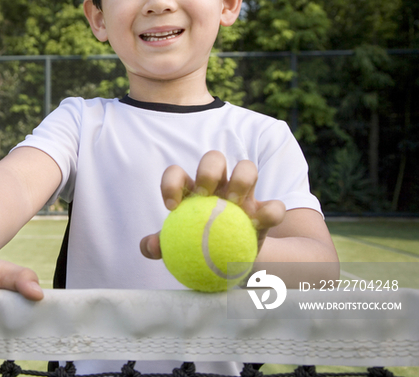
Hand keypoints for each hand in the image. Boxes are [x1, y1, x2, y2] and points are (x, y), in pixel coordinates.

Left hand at [140, 150, 285, 258]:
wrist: (227, 265)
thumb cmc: (195, 246)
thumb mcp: (176, 247)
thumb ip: (160, 245)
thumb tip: (149, 246)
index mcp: (191, 189)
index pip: (177, 174)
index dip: (171, 182)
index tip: (172, 206)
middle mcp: (218, 184)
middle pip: (214, 159)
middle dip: (208, 170)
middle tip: (204, 195)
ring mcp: (244, 194)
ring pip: (247, 167)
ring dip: (241, 179)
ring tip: (233, 203)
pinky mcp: (265, 210)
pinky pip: (274, 206)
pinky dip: (270, 212)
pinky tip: (258, 224)